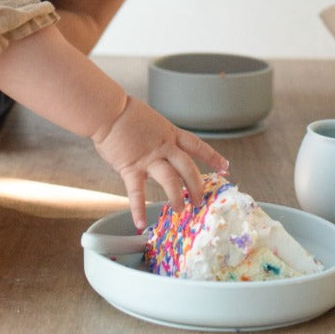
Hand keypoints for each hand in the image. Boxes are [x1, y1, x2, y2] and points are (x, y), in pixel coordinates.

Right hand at [92, 96, 228, 229]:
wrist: (109, 110)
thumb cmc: (126, 113)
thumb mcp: (152, 121)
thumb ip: (159, 137)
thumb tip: (162, 151)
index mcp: (169, 133)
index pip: (196, 145)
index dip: (212, 157)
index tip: (225, 166)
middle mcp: (164, 146)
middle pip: (188, 167)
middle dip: (197, 185)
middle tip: (200, 200)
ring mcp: (149, 158)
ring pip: (170, 180)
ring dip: (176, 197)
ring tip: (180, 210)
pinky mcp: (131, 167)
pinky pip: (136, 192)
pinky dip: (138, 208)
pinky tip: (140, 223)